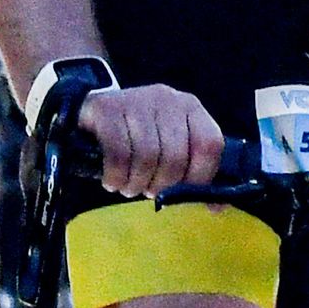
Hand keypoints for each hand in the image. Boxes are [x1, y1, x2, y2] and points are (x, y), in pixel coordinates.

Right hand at [76, 81, 225, 196]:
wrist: (92, 113)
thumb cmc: (137, 136)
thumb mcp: (169, 147)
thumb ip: (193, 172)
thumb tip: (216, 207)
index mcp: (190, 107)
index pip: (209, 144)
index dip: (200, 176)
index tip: (183, 193)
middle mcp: (167, 100)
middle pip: (175, 156)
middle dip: (162, 185)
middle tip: (149, 192)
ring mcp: (137, 101)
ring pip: (146, 157)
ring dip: (137, 184)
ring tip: (129, 188)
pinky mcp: (108, 109)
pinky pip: (118, 154)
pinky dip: (116, 176)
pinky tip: (112, 182)